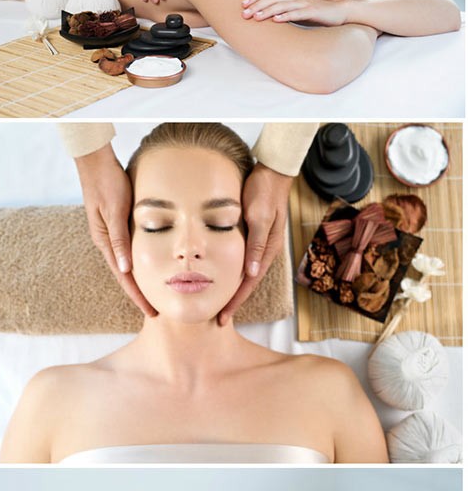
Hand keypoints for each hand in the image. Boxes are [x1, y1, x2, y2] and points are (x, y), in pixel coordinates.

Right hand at [75, 144, 155, 314]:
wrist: (95, 161)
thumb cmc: (106, 182)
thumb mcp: (115, 210)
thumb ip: (119, 238)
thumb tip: (124, 269)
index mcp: (104, 240)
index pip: (124, 276)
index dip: (137, 295)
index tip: (151, 311)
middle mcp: (106, 241)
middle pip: (125, 274)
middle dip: (139, 294)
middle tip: (156, 311)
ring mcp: (109, 233)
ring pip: (126, 263)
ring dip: (139, 280)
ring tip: (153, 295)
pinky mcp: (115, 224)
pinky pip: (127, 250)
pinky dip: (137, 262)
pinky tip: (146, 266)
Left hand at [218, 165, 291, 324]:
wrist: (272, 172)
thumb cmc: (264, 191)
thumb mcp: (259, 216)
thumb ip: (256, 244)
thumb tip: (252, 273)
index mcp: (268, 249)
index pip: (250, 283)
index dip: (236, 301)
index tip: (223, 317)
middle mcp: (264, 250)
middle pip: (247, 282)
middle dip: (233, 301)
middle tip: (218, 318)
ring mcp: (259, 243)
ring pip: (244, 273)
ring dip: (232, 288)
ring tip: (219, 303)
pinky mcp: (253, 235)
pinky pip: (242, 260)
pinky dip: (232, 272)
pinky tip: (223, 276)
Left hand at [242, 0, 346, 23]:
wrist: (340, 12)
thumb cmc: (318, 14)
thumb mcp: (298, 14)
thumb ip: (285, 15)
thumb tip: (270, 21)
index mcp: (289, 0)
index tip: (242, 6)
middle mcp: (294, 0)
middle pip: (271, 0)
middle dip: (256, 6)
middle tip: (243, 13)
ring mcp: (303, 5)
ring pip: (282, 6)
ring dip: (267, 11)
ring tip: (256, 17)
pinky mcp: (312, 11)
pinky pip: (297, 13)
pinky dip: (286, 16)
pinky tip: (277, 20)